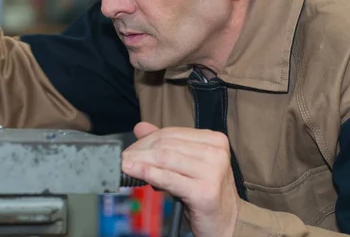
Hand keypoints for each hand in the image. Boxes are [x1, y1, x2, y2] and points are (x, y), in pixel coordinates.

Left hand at [122, 122, 238, 236]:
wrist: (227, 223)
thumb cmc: (205, 192)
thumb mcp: (187, 164)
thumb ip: (167, 145)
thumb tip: (141, 127)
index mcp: (215, 140)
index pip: (172, 134)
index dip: (146, 140)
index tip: (130, 149)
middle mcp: (216, 153)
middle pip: (167, 145)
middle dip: (140, 151)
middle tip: (123, 158)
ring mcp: (213, 172)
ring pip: (165, 159)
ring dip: (140, 161)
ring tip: (124, 165)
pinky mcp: (205, 192)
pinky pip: (169, 178)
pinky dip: (148, 173)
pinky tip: (135, 172)